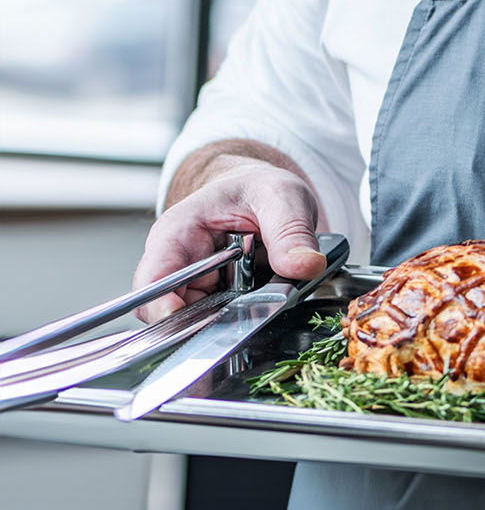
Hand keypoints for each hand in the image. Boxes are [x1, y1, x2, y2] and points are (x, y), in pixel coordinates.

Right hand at [133, 143, 327, 321]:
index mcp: (177, 233)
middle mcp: (179, 265)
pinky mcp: (218, 299)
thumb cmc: (258, 187)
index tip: (197, 321)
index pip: (152, 281)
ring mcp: (197, 285)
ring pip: (205, 321)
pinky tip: (266, 301)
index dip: (163, 308)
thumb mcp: (281, 196)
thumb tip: (306, 264)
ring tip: (265, 294)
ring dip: (235, 318)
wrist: (262, 192)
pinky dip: (248, 316)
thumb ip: (291, 231)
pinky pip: (227, 319)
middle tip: (251, 310)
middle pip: (175, 313)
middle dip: (212, 320)